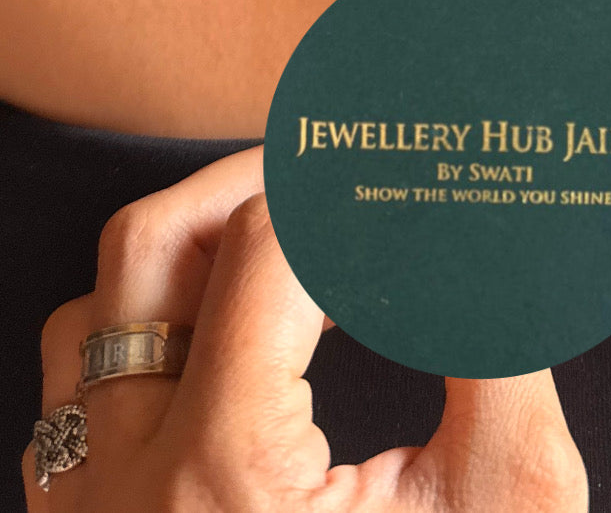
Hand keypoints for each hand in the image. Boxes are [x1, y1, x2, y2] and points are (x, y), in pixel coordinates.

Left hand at [25, 146, 588, 511]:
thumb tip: (500, 231)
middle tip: (341, 169)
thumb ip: (499, 354)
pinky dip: (144, 328)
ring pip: (96, 308)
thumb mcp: (497, 512)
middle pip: (156, 246)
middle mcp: (125, 482)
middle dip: (260, 183)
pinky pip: (74, 386)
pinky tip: (221, 332)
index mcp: (227, 475)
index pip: (274, 248)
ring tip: (286, 237)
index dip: (355, 186)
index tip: (411, 167)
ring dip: (189, 249)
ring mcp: (83, 511)